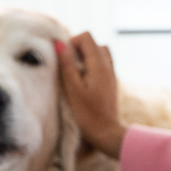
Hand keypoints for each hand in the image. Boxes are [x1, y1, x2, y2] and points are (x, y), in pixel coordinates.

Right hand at [54, 32, 126, 157]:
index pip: (86, 37)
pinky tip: (83, 81)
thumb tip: (59, 43)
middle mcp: (108, 66)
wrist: (106, 132)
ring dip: (85, 57)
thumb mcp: (72, 89)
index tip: (63, 58)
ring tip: (75, 72)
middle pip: (93, 43)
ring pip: (99, 53)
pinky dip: (92, 65)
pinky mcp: (110, 82)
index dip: (72, 42)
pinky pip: (102, 64)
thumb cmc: (87, 114)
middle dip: (78, 48)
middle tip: (67, 66)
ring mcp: (111, 74)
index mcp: (99, 64)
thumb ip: (67, 65)